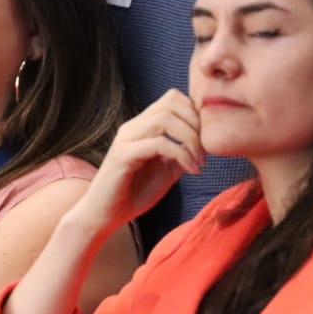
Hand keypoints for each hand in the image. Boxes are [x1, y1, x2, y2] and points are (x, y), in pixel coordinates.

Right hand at [75, 90, 204, 234]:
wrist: (105, 215)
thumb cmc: (134, 193)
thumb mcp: (167, 169)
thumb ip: (182, 150)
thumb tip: (206, 140)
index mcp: (142, 126)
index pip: (173, 98)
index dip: (196, 113)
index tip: (207, 140)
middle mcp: (132, 127)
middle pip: (172, 102)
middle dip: (197, 124)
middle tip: (206, 151)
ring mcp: (126, 139)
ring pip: (166, 119)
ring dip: (191, 139)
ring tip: (199, 162)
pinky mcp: (123, 155)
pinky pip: (159, 144)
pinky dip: (182, 155)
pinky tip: (192, 171)